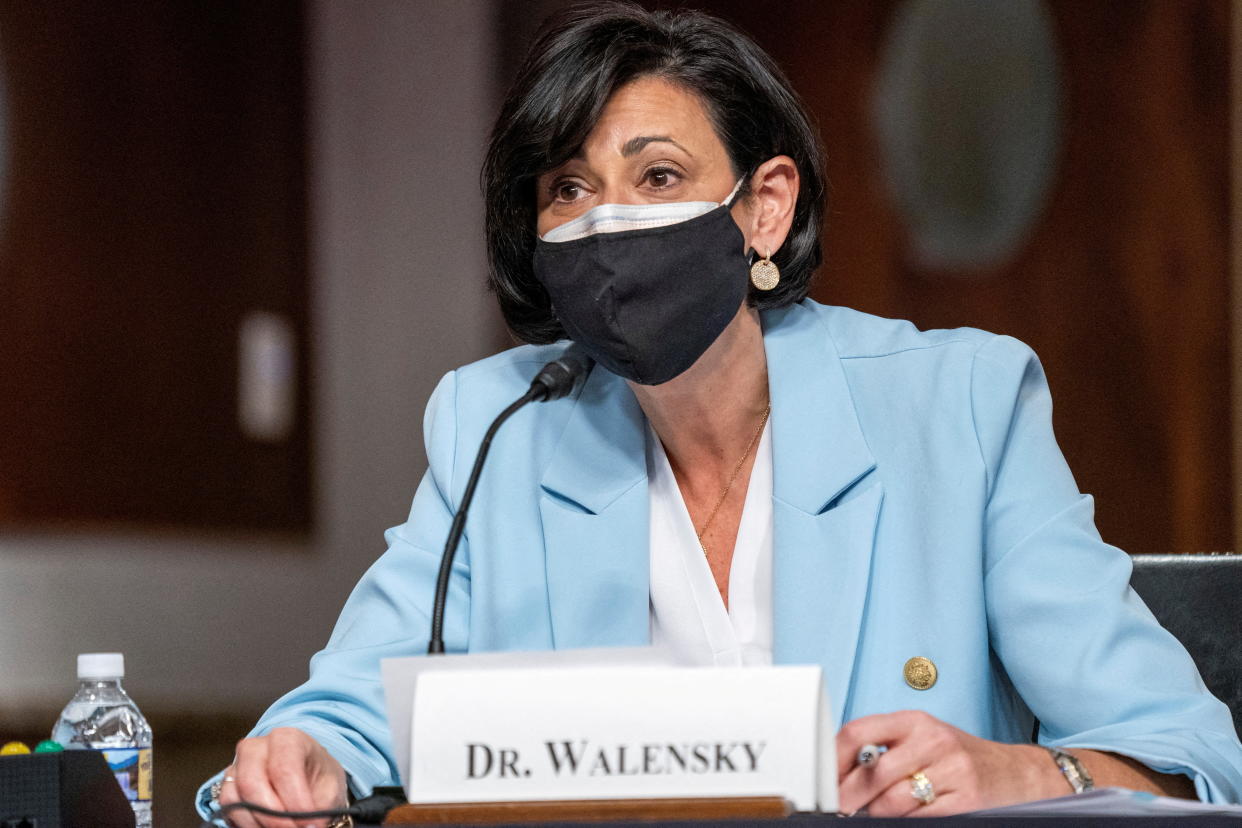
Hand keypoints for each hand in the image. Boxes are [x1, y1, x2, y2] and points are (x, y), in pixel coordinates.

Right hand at [218, 727, 348, 827]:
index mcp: (287, 739)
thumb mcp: (331, 788)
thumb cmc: (319, 778)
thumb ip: (320, 807)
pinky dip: (245, 824)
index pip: (283, 768)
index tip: (309, 823)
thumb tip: (309, 827)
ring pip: (234, 799)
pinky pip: (228, 810)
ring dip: (257, 823)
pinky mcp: (228, 788)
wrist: (309, 778)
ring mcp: (237, 767)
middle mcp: (256, 748)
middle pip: (251, 783)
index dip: (295, 800)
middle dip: (272, 816)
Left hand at [836, 710, 1061, 815]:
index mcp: (915, 721)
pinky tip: (902, 820)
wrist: (1018, 774)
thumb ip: (885, 748)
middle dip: (847, 798)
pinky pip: (918, 819)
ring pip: (891, 802)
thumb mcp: (923, 740)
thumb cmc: (959, 757)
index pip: (858, 732)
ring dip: (873, 815)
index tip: (821, 780)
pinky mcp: (966, 801)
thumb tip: (838, 775)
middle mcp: (933, 740)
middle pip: (871, 774)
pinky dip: (904, 823)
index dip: (832, 759)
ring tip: (869, 815)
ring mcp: (952, 771)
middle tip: (838, 809)